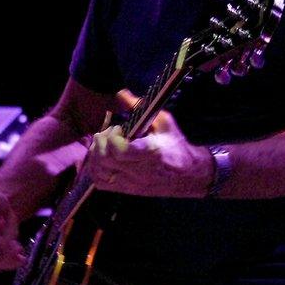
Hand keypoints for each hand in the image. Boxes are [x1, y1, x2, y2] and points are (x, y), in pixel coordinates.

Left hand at [85, 112, 212, 196]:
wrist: (189, 174)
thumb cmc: (175, 144)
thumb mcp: (163, 121)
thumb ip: (140, 108)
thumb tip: (120, 94)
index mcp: (151, 153)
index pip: (119, 151)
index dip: (112, 137)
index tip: (120, 128)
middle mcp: (139, 171)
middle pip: (105, 159)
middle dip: (101, 142)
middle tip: (109, 133)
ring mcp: (132, 183)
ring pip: (100, 172)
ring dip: (96, 154)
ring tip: (104, 144)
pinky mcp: (128, 190)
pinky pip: (102, 184)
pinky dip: (96, 169)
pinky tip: (102, 158)